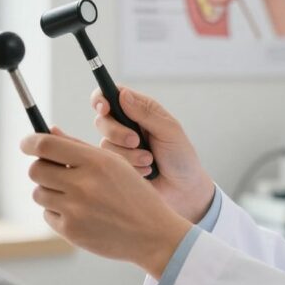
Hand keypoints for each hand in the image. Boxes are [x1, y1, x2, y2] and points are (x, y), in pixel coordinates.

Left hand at [21, 128, 191, 278]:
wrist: (152, 233)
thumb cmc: (134, 194)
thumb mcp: (114, 163)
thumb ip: (79, 146)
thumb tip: (50, 132)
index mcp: (95, 162)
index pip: (46, 145)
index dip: (30, 142)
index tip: (26, 144)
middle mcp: (82, 184)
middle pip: (36, 170)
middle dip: (42, 168)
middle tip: (55, 171)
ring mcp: (75, 210)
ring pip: (39, 193)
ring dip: (50, 191)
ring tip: (73, 194)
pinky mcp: (71, 231)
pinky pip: (47, 215)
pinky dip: (58, 212)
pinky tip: (80, 212)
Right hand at [91, 87, 214, 222]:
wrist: (184, 190)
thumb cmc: (181, 156)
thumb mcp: (169, 131)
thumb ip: (146, 113)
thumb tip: (123, 95)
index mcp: (139, 110)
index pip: (111, 95)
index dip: (101, 99)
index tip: (104, 108)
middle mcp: (125, 126)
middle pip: (101, 120)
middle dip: (117, 132)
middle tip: (136, 141)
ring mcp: (119, 147)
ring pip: (105, 144)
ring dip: (129, 154)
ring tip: (150, 161)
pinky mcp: (117, 166)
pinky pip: (110, 163)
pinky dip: (130, 167)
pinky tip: (146, 172)